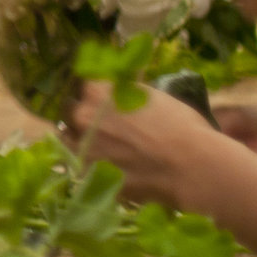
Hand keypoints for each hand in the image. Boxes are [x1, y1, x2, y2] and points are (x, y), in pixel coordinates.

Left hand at [66, 81, 229, 210]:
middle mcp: (83, 114)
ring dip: (76, 138)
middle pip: (69, 109)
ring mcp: (82, 144)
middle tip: (97, 123)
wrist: (190, 167)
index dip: (92, 92)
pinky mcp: (86, 173)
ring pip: (65, 137)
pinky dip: (84, 163)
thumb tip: (118, 92)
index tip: (99, 98)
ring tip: (96, 146)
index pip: (82, 84)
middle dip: (81, 114)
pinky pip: (75, 164)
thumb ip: (126, 93)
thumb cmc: (182, 127)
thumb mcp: (153, 97)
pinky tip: (100, 165)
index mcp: (98, 89)